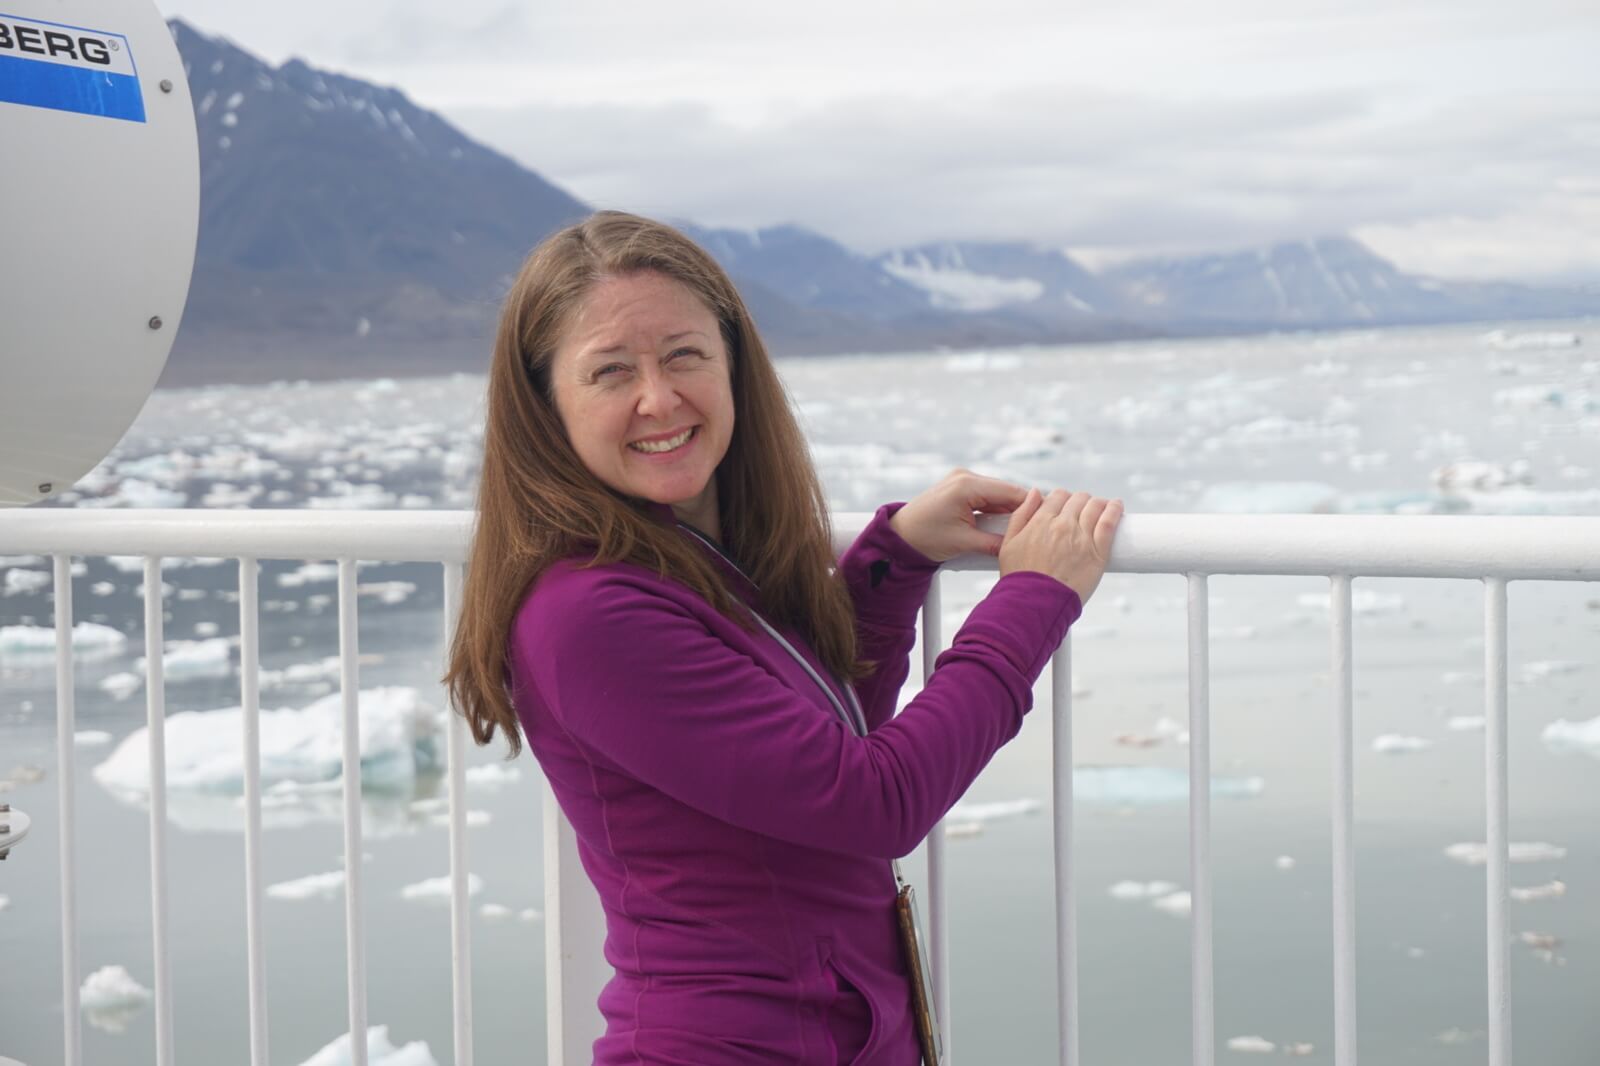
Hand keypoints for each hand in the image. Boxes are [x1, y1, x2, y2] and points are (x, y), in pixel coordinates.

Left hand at [888, 469, 1028, 562]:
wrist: (898, 536)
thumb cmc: (924, 538)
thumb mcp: (963, 543)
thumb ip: (995, 544)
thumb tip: (1019, 547)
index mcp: (966, 485)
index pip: (1011, 491)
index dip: (1032, 505)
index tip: (1048, 518)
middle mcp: (965, 476)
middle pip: (1006, 492)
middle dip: (1020, 511)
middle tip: (1034, 529)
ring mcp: (962, 480)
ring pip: (997, 496)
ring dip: (1007, 512)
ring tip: (1018, 531)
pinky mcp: (959, 488)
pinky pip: (986, 498)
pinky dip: (995, 512)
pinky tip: (1001, 527)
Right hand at [998, 488, 1122, 603]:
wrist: (1034, 604)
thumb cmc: (1019, 578)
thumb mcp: (1008, 544)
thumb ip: (1021, 515)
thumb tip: (1034, 492)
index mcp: (1041, 521)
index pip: (1057, 496)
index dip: (1062, 499)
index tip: (1066, 506)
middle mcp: (1062, 524)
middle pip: (1078, 499)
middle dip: (1080, 501)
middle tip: (1083, 510)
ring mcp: (1081, 537)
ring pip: (1095, 507)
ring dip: (1099, 504)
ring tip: (1103, 507)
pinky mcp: (1098, 551)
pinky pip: (1109, 522)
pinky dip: (1115, 510)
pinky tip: (1117, 506)